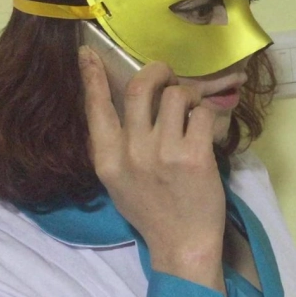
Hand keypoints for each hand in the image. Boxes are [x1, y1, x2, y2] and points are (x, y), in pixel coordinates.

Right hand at [78, 46, 226, 293]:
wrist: (182, 243)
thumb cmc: (151, 211)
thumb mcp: (118, 181)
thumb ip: (114, 145)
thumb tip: (120, 105)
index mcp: (107, 158)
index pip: (96, 108)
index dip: (93, 77)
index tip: (88, 52)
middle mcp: (131, 151)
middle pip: (141, 87)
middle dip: (159, 71)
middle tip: (168, 76)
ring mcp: (163, 153)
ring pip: (177, 95)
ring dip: (188, 98)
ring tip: (191, 114)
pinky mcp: (194, 156)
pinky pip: (202, 114)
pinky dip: (206, 118)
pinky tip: (205, 134)